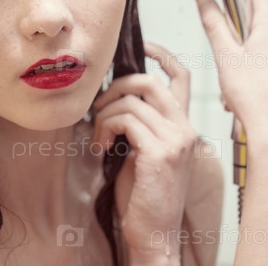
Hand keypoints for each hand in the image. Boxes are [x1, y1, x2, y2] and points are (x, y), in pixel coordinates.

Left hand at [92, 43, 195, 262]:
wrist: (154, 233)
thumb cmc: (144, 192)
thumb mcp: (144, 149)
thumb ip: (139, 122)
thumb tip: (110, 96)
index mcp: (182, 124)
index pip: (181, 76)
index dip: (162, 54)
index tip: (143, 47)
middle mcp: (183, 127)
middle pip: (149, 80)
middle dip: (117, 85)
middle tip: (99, 106)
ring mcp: (174, 139)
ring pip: (130, 101)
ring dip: (104, 114)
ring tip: (97, 136)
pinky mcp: (159, 152)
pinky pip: (124, 120)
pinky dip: (105, 128)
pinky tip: (101, 148)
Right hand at [194, 0, 267, 139]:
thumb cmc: (255, 96)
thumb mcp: (226, 54)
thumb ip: (214, 21)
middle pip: (259, 0)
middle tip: (220, 1)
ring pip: (259, 19)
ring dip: (243, 22)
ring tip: (229, 38)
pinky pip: (261, 37)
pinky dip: (248, 39)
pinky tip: (238, 58)